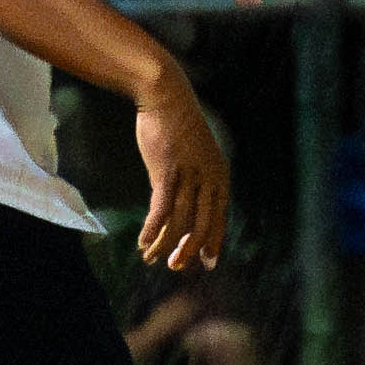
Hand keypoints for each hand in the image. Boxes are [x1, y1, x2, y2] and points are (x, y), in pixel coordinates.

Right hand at [134, 65, 229, 272]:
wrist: (166, 97)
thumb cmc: (177, 126)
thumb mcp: (195, 155)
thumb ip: (194, 180)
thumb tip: (184, 203)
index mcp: (220, 175)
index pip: (219, 216)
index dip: (212, 241)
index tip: (206, 262)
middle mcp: (209, 178)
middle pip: (202, 224)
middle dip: (190, 250)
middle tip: (176, 267)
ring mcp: (190, 176)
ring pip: (180, 220)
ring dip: (165, 243)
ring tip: (152, 258)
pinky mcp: (168, 171)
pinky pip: (161, 209)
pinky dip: (153, 229)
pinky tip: (144, 243)